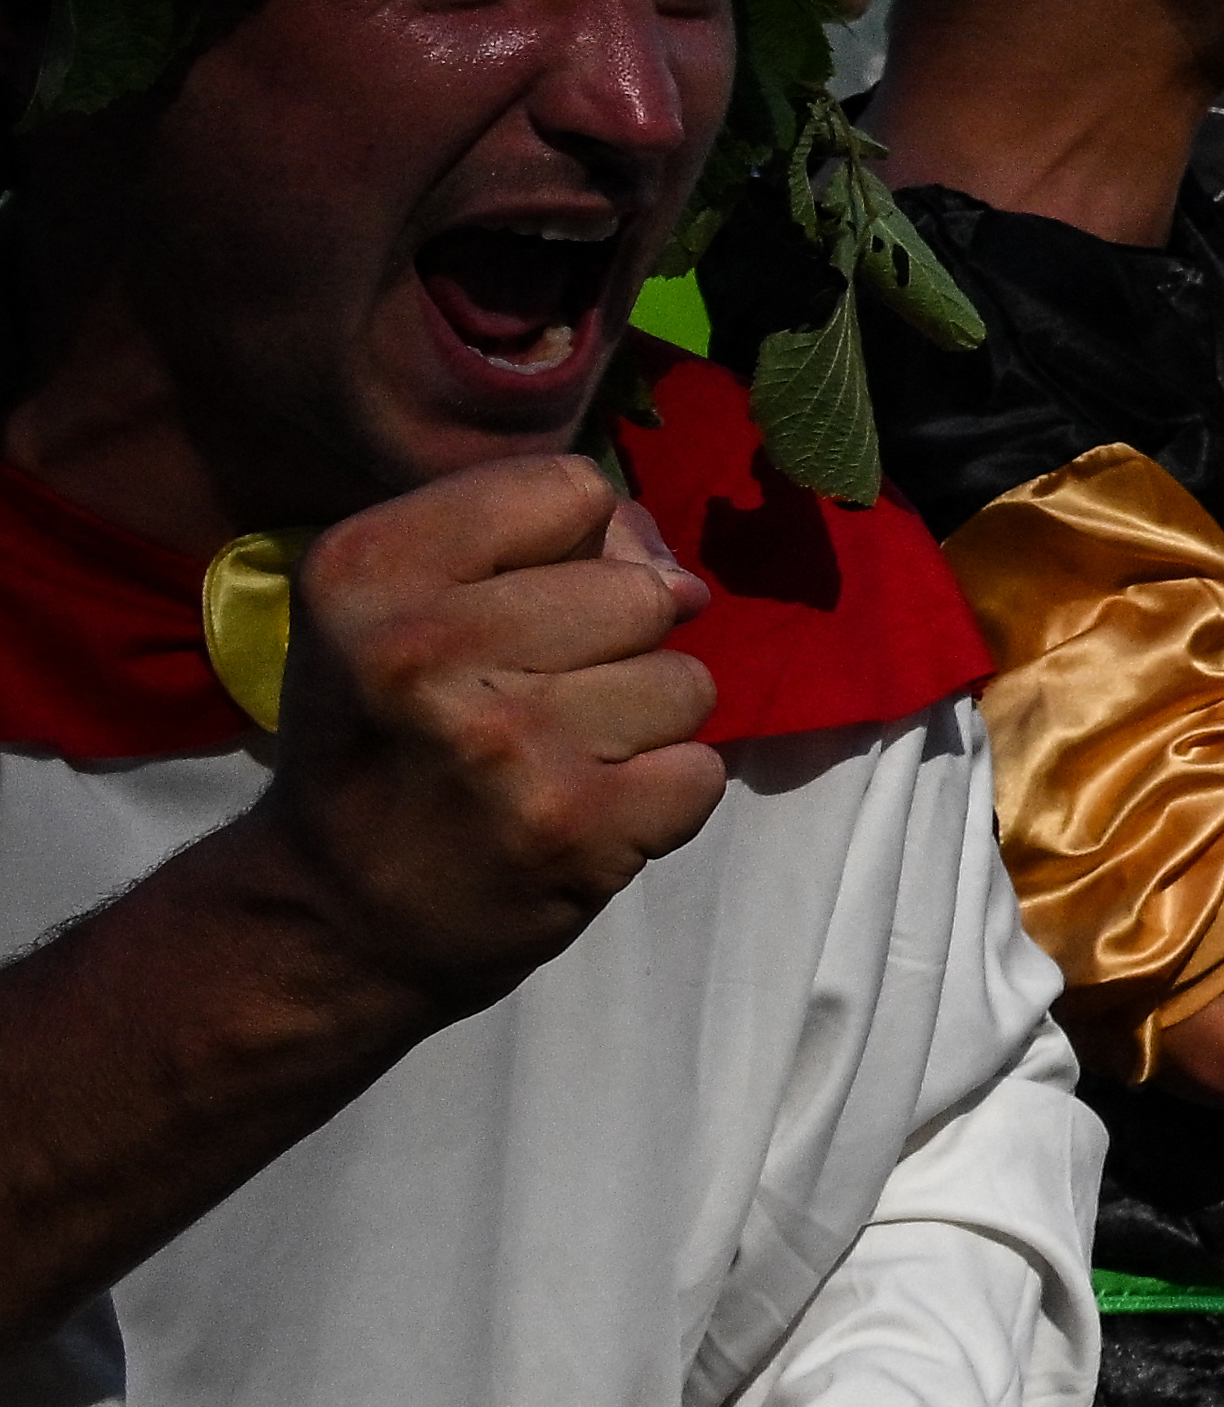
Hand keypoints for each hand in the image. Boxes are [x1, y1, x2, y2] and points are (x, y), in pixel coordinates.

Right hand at [240, 460, 724, 1013]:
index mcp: (369, 570)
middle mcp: (422, 650)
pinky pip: (702, 771)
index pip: (573, 488)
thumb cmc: (385, 745)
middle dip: (620, 646)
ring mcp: (504, 743)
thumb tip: (675, 568)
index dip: (578, 547)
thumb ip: (533, 545)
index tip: (519, 610)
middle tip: (535, 708)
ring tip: (558, 763)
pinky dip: (664, 798)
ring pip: (685, 681)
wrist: (338, 918)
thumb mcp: (397, 612)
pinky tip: (586, 815)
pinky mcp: (575, 826)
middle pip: (643, 590)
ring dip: (645, 726)